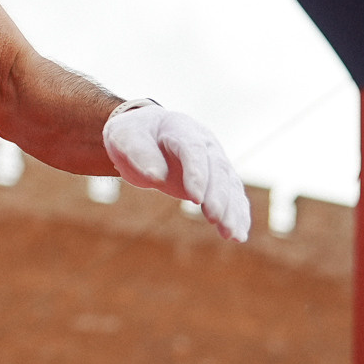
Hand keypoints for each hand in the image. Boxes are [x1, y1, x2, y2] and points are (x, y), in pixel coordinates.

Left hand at [102, 104, 250, 240]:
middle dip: (217, 195)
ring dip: (232, 210)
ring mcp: (214, 160)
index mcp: (181, 128)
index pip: (193, 150)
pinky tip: (239, 235)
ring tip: (232, 235)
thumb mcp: (125, 137)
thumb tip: (156, 176)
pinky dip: (238, 214)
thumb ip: (139, 153)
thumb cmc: (133, 134)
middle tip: (214, 219)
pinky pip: (232, 195)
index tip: (195, 198)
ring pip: (229, 184)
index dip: (196, 174)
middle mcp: (204, 142)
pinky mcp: (217, 179)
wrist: (146, 133)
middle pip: (217, 168)